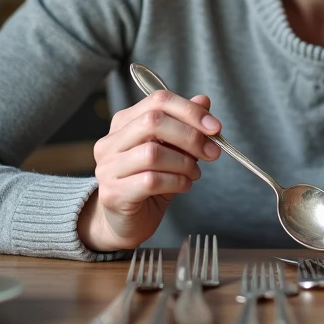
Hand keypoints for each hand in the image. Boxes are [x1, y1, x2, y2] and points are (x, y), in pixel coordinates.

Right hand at [78, 89, 221, 251]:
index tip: (214, 127)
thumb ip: (185, 124)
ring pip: (152, 153)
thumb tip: (203, 101)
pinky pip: (151, 181)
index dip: (190, 111)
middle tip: (211, 152)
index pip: (158, 101)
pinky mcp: (113, 193)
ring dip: (184, 163)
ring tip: (194, 173)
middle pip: (153, 122)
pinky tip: (183, 185)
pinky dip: (177, 182)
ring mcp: (108, 168)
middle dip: (190, 136)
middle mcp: (111, 142)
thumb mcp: (171, 150)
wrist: (126, 222)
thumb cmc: (149, 184)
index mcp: (124, 123)